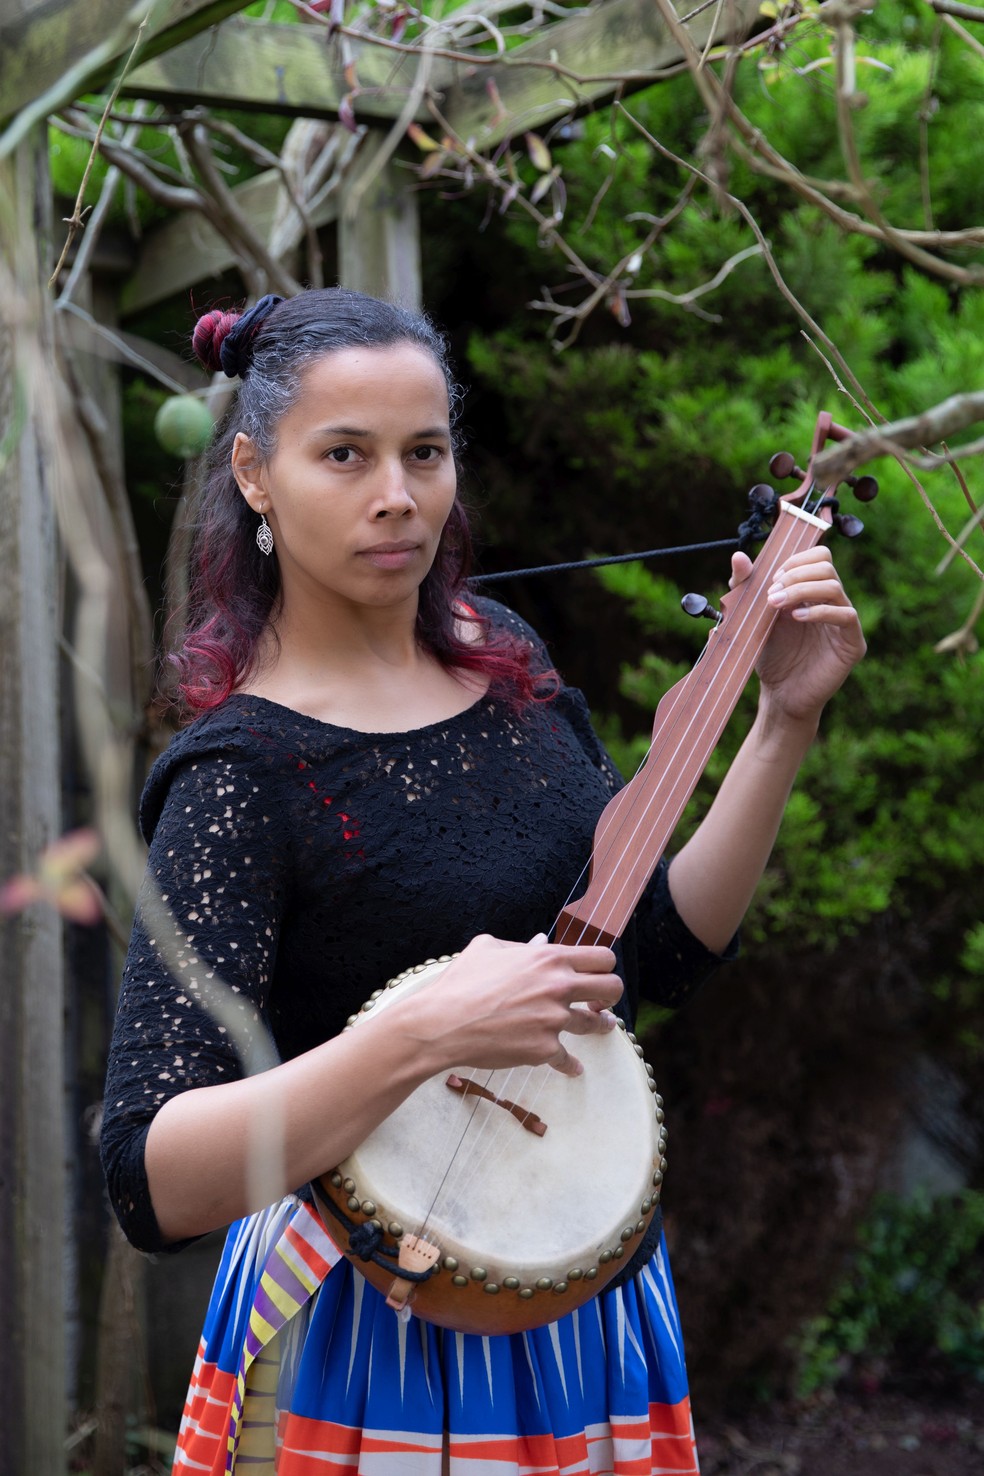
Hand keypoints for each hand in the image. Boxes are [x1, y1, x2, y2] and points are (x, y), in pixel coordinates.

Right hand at [414, 933, 621, 1078]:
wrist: (442, 1023)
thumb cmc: (460, 982)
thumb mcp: (487, 949)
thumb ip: (520, 946)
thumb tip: (540, 941)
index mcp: (548, 958)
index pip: (601, 957)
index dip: (604, 965)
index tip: (599, 974)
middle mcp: (557, 987)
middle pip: (612, 988)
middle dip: (611, 995)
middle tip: (603, 1001)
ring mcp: (553, 1020)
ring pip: (594, 1024)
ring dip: (600, 1026)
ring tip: (601, 1027)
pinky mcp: (543, 1049)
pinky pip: (567, 1059)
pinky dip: (570, 1065)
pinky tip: (574, 1068)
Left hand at [730, 547, 865, 726]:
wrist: (780, 695)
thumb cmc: (770, 656)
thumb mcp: (753, 617)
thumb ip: (746, 588)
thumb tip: (738, 556)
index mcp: (814, 592)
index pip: (818, 556)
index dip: (795, 561)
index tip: (771, 578)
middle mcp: (832, 602)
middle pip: (826, 565)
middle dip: (794, 575)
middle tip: (771, 595)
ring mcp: (844, 622)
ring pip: (834, 586)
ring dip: (801, 590)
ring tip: (776, 605)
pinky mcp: (853, 643)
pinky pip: (846, 616)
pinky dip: (819, 612)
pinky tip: (796, 618)